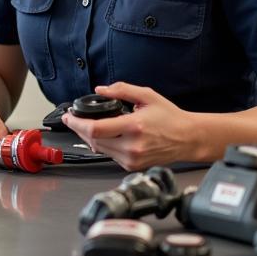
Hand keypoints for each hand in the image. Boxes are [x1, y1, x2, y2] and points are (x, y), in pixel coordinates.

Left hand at [61, 82, 192, 170]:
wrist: (188, 139)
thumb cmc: (170, 118)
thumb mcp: (147, 96)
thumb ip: (121, 90)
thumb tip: (100, 90)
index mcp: (134, 127)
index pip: (96, 129)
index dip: (77, 123)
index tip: (68, 116)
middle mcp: (132, 146)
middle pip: (93, 140)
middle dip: (79, 129)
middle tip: (73, 119)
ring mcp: (132, 159)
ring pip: (99, 149)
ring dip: (89, 137)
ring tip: (86, 125)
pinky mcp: (132, 166)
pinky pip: (109, 155)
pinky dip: (102, 145)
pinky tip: (104, 135)